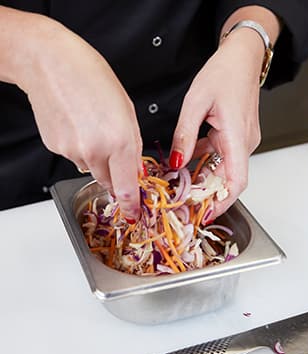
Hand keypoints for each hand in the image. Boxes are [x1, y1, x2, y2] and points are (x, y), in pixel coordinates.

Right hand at [15, 16, 142, 220]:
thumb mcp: (128, 110)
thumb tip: (137, 170)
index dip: (132, 205)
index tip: (134, 215)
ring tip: (92, 126)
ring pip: (92, 168)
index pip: (127, 187)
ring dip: (97, 157)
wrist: (50, 63)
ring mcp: (72, 151)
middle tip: (114, 151)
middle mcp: (95, 150)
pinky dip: (80, 147)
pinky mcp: (55, 147)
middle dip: (116, 175)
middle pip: (109, 182)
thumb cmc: (92, 78)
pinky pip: (74, 156)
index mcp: (120, 141)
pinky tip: (78, 124)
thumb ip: (134, 144)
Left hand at [169, 27, 263, 218]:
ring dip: (204, 179)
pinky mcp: (238, 136)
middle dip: (206, 195)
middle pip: (228, 180)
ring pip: (224, 169)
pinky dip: (206, 163)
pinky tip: (187, 164)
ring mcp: (244, 140)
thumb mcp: (195, 102)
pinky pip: (222, 156)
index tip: (205, 214)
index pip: (236, 181)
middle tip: (182, 204)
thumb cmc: (225, 73)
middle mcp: (245, 143)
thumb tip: (175, 163)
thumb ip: (184, 135)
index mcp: (237, 136)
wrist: (242, 57)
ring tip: (180, 187)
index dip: (221, 202)